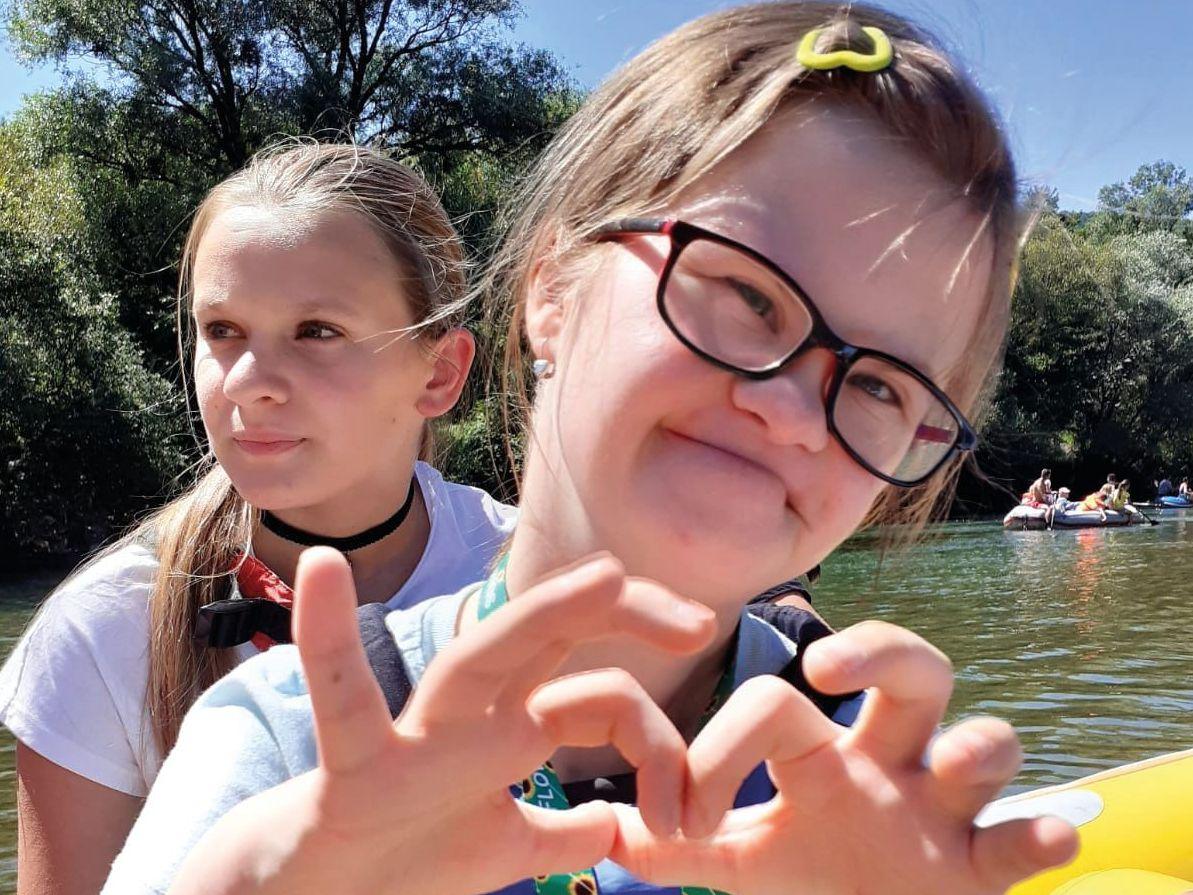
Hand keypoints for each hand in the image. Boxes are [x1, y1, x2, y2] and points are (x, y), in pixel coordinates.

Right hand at [172, 547, 715, 894]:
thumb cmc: (409, 862)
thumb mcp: (506, 851)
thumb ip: (562, 833)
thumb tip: (613, 827)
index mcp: (508, 727)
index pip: (598, 697)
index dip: (654, 737)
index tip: (691, 803)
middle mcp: (473, 713)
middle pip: (554, 640)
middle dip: (627, 618)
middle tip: (703, 621)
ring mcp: (419, 729)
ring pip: (485, 656)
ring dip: (546, 612)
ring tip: (610, 576)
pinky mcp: (358, 760)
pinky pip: (343, 696)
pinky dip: (328, 636)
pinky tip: (322, 567)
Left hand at [612, 620, 1078, 894]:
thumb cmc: (822, 881)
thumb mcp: (747, 863)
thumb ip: (681, 845)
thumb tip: (605, 827)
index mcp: (825, 754)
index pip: (777, 706)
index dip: (720, 751)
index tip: (682, 819)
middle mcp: (892, 763)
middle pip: (910, 668)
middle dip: (880, 649)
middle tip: (827, 666)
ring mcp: (945, 813)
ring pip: (987, 738)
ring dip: (976, 746)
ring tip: (954, 763)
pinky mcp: (984, 872)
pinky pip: (1025, 838)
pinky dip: (1039, 835)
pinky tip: (1044, 835)